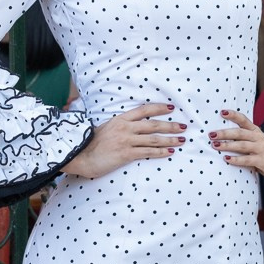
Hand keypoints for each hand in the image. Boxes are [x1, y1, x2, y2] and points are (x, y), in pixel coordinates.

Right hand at [63, 103, 184, 178]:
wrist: (80, 155)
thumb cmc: (90, 144)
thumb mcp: (106, 128)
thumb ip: (120, 126)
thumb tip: (133, 127)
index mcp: (120, 119)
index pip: (144, 110)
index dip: (159, 108)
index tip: (171, 108)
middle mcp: (125, 127)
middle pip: (153, 124)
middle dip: (171, 125)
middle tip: (184, 126)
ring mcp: (126, 140)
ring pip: (153, 139)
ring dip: (170, 139)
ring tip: (182, 140)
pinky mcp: (126, 154)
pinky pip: (148, 152)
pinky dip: (161, 152)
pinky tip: (170, 152)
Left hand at [210, 110, 263, 182]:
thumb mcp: (255, 143)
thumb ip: (242, 140)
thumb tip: (221, 138)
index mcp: (255, 131)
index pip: (244, 120)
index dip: (233, 115)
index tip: (222, 112)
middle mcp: (258, 138)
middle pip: (240, 133)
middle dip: (225, 133)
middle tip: (211, 134)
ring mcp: (261, 149)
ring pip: (242, 145)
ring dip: (228, 145)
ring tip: (215, 145)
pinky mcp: (263, 160)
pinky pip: (248, 159)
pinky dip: (236, 159)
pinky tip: (227, 159)